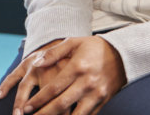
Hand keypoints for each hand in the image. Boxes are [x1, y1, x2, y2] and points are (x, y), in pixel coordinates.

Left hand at [0, 36, 125, 114]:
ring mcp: (96, 94)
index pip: (53, 88)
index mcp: (77, 67)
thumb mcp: (73, 42)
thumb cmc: (94, 47)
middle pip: (61, 104)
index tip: (26, 107)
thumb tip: (36, 63)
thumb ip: (54, 53)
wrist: (123, 54)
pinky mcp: (103, 101)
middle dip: (44, 114)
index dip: (38, 100)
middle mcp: (87, 83)